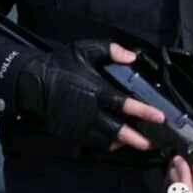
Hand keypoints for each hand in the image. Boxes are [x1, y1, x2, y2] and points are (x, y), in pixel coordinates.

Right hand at [16, 40, 164, 151]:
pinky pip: (93, 143)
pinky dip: (107, 144)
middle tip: (153, 142)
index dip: (143, 111)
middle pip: (118, 130)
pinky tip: (116, 141)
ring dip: (124, 143)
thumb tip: (131, 56)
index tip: (159, 117)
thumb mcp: (85, 49)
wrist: (33, 82)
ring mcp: (80, 125)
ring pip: (106, 140)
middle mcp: (90, 112)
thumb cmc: (61, 64)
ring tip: (140, 143)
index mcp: (96, 91)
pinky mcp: (71, 133)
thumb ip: (111, 50)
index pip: (124, 104)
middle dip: (137, 138)